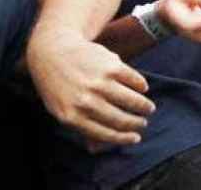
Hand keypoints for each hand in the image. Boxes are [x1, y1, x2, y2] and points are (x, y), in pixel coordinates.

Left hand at [27, 28, 154, 145]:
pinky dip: (141, 86)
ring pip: (131, 100)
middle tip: (143, 122)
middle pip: (120, 119)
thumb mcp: (61, 110)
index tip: (136, 138)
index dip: (124, 138)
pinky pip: (134, 80)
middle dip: (136, 123)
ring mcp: (99, 83)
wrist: (52, 51)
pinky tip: (142, 88)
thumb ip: (80, 127)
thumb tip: (96, 149)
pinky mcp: (111, 65)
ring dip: (143, 106)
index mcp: (72, 117)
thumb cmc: (58, 85)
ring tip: (148, 107)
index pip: (105, 134)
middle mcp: (86, 102)